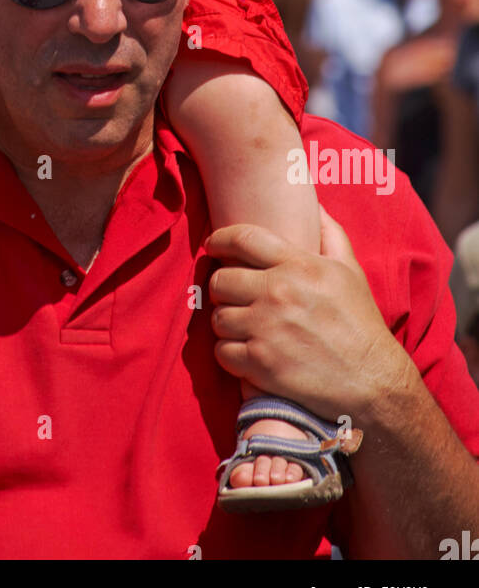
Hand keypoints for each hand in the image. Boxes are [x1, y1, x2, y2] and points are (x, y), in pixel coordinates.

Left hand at [206, 206, 412, 426]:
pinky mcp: (261, 364)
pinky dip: (229, 353)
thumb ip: (330, 234)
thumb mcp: (350, 271)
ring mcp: (267, 329)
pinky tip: (245, 352)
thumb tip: (314, 204)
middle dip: (223, 286)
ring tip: (242, 326)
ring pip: (217, 317)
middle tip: (233, 295)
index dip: (221, 238)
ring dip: (226, 322)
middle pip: (221, 279)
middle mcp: (279, 293)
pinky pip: (222, 352)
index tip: (213, 244)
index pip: (243, 238)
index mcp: (299, 266)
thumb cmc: (361, 324)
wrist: (373, 383)